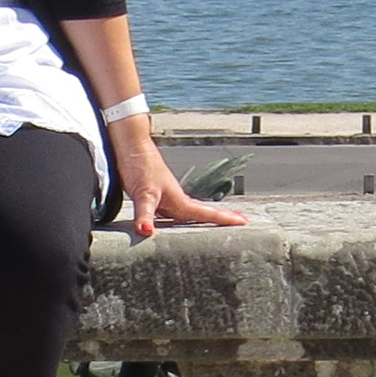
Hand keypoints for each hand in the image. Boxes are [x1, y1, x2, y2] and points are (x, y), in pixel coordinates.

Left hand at [111, 122, 245, 239]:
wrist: (130, 145)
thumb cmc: (139, 166)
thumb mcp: (143, 194)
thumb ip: (144, 214)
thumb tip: (146, 231)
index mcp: (179, 201)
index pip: (207, 213)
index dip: (225, 218)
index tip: (244, 221)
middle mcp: (176, 199)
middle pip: (203, 212)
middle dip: (221, 218)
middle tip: (240, 221)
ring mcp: (167, 196)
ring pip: (189, 212)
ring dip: (204, 217)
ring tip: (215, 224)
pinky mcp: (156, 195)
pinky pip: (174, 211)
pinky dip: (182, 217)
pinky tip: (176, 220)